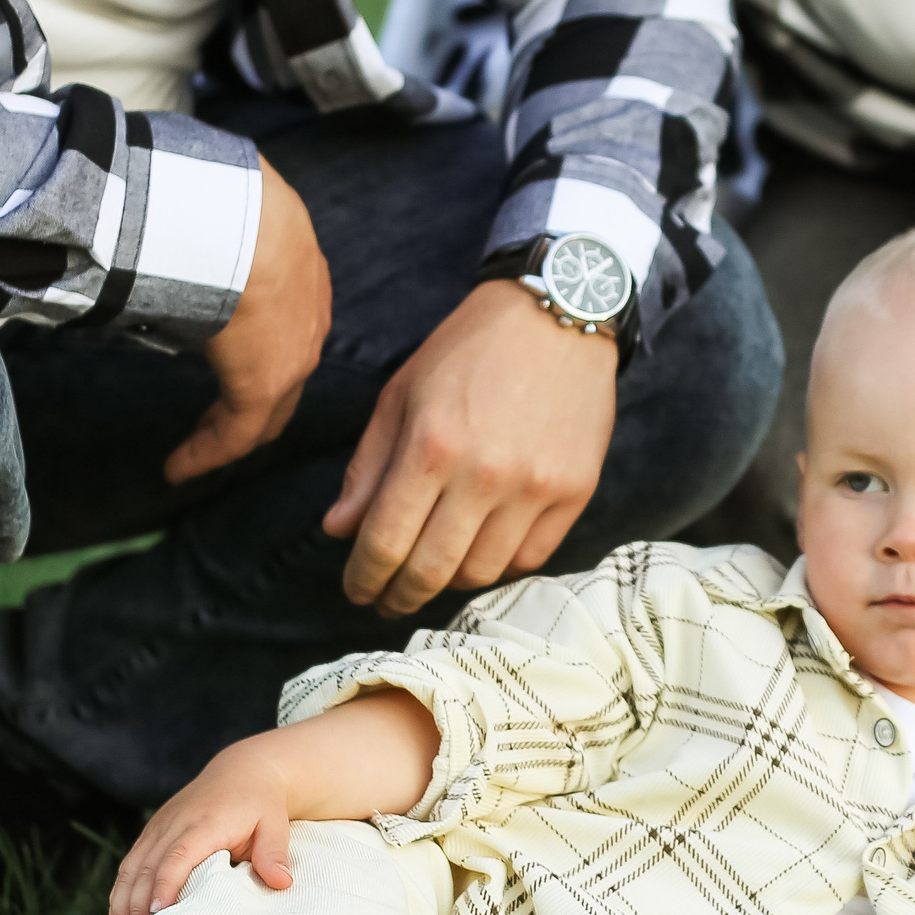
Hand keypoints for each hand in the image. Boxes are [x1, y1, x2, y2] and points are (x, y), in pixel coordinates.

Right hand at [105, 692, 440, 914]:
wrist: (241, 772)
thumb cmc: (260, 804)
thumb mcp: (275, 824)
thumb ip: (274, 853)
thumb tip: (280, 882)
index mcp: (204, 823)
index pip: (179, 856)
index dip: (166, 883)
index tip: (158, 912)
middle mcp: (174, 824)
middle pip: (148, 867)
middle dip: (137, 905)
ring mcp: (158, 828)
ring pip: (132, 868)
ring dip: (123, 903)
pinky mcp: (151, 833)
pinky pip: (130, 865)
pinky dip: (121, 893)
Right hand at [165, 157, 332, 483]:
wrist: (241, 218)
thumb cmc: (223, 203)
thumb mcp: (228, 219)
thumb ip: (212, 235)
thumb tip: (168, 227)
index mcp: (303, 278)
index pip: (288, 328)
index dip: (260, 350)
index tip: (231, 362)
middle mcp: (309, 324)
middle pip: (283, 377)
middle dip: (251, 401)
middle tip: (216, 423)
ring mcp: (294, 357)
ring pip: (264, 408)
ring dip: (228, 428)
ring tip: (194, 451)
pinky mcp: (265, 385)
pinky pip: (238, 433)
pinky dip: (208, 450)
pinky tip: (179, 467)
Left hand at [324, 279, 616, 616]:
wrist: (559, 314)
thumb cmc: (470, 350)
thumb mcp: (402, 395)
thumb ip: (369, 466)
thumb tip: (338, 530)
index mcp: (431, 445)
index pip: (385, 541)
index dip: (363, 578)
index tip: (356, 590)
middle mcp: (484, 474)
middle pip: (431, 571)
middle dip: (400, 596)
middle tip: (387, 601)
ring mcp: (535, 487)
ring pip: (481, 573)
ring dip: (449, 583)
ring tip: (433, 572)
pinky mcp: (575, 492)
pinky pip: (530, 558)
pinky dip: (499, 565)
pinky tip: (480, 551)